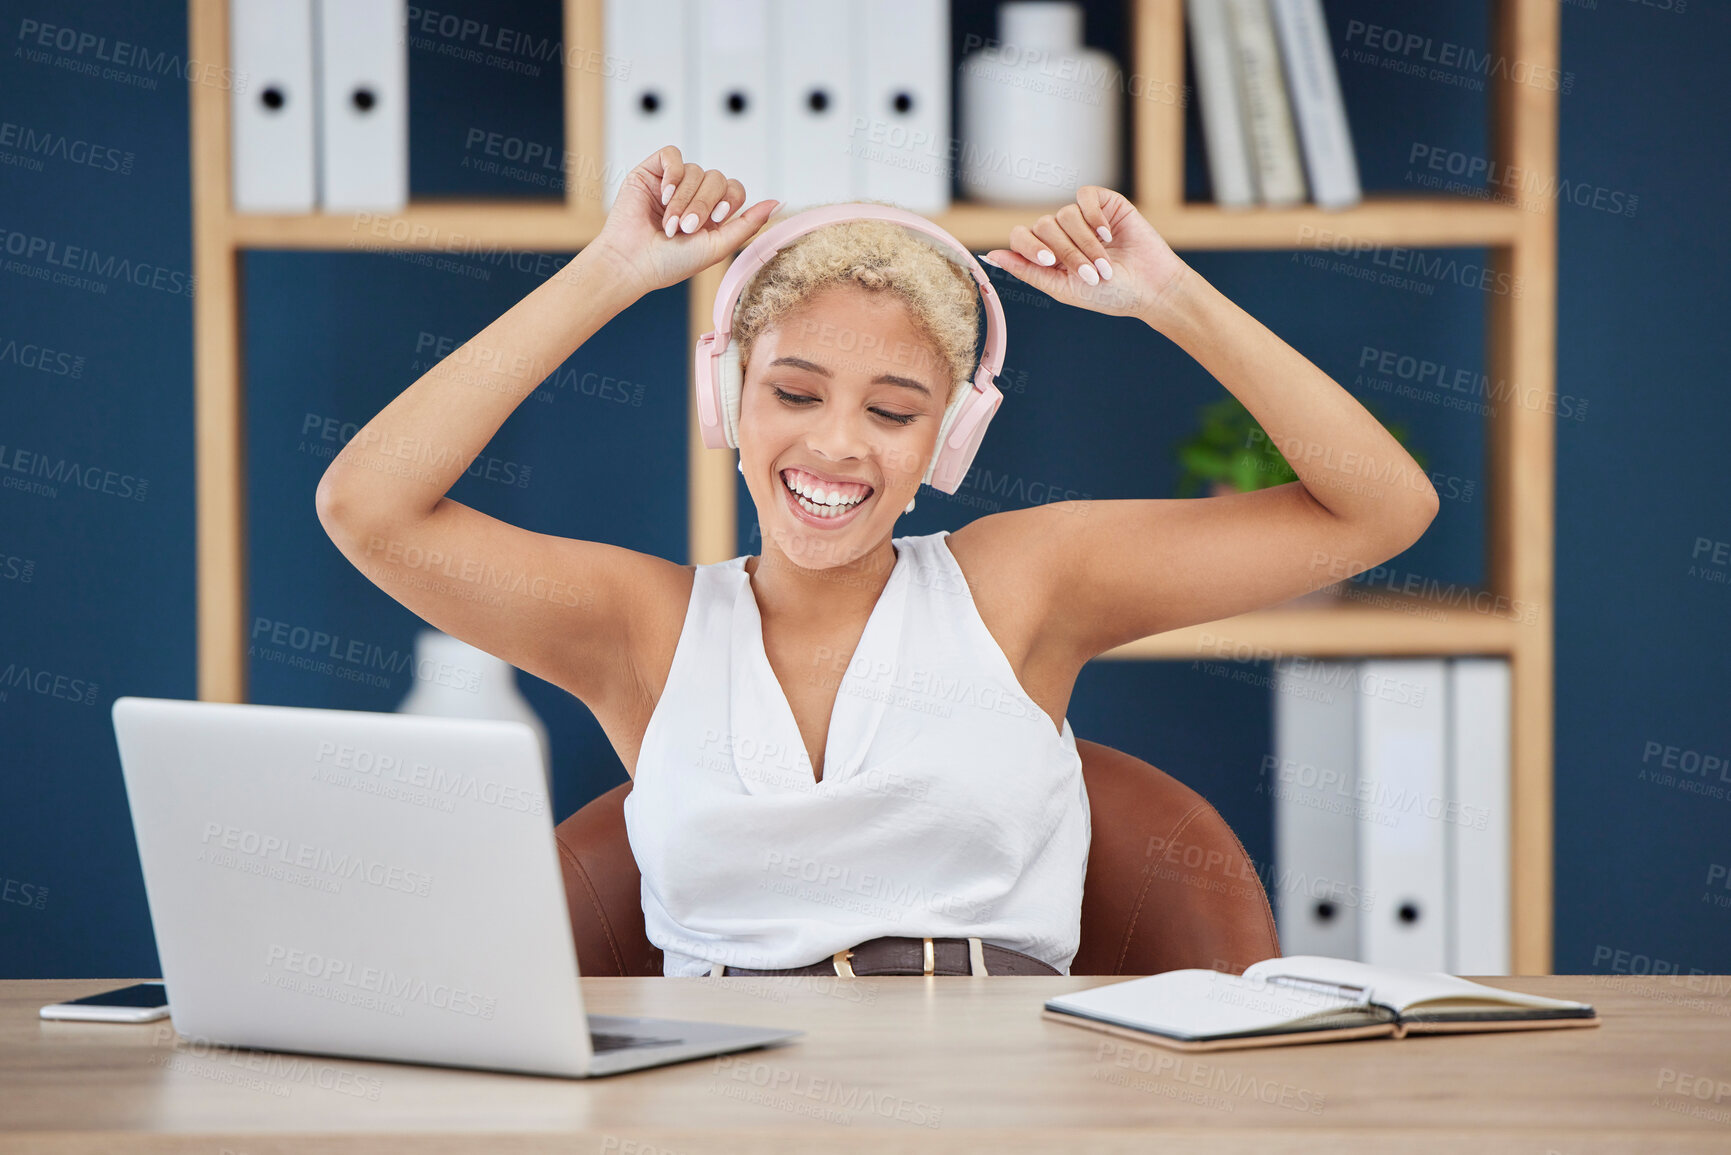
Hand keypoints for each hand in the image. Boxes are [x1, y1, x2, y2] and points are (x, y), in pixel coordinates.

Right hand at [589, 145, 779, 294]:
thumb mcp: (718, 246)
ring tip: (669, 223)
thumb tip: (778, 202)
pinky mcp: (652, 171)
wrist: (632, 262)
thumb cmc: (671, 262)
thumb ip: (748, 224)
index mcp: (712, 213)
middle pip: (717, 178)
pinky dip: (672, 174)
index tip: (715, 220)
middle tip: (685, 228)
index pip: (735, 189)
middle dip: (703, 204)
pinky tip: (664, 194)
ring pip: (695, 170)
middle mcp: (694, 195)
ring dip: (684, 199)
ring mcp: (672, 182)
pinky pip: (672, 155)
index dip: (729, 201)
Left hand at [980, 186, 1189, 323]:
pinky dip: (1094, 216)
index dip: (1028, 246)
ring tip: (1105, 264)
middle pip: (1043, 226)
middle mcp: (1062, 233)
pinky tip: (1108, 235)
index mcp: (1048, 254)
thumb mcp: (1064, 288)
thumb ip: (1028, 271)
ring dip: (1085, 243)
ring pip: (1065, 214)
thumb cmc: (1109, 294)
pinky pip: (1085, 196)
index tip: (1047, 261)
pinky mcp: (1104, 203)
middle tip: (1089, 273)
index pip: (1021, 237)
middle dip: (1066, 252)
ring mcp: (1083, 217)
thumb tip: (991, 256)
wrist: (1150, 287)